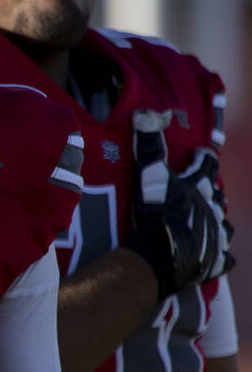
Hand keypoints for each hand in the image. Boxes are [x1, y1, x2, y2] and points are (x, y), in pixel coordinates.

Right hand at [128, 109, 233, 298]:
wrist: (166, 252)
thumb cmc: (158, 211)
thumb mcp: (149, 173)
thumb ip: (147, 143)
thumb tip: (147, 112)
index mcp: (199, 187)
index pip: (205, 165)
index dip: (202, 158)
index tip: (200, 153)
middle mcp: (213, 208)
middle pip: (216, 195)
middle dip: (211, 192)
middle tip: (204, 191)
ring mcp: (216, 235)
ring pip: (223, 225)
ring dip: (217, 221)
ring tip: (211, 222)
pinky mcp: (215, 259)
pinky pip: (224, 258)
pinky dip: (221, 256)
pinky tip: (222, 257)